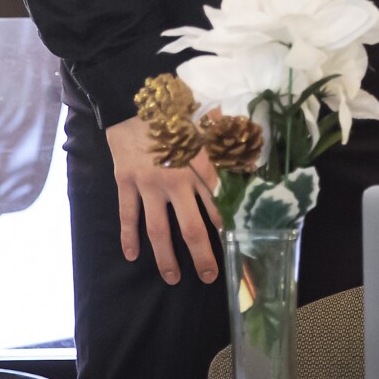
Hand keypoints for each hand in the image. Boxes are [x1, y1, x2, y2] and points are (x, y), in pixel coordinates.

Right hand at [106, 114, 222, 284]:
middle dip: (201, 256)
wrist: (135, 101)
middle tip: (208, 277)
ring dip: (165, 257)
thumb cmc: (177, 114)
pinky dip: (128, 237)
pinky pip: (128, 216)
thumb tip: (252, 163)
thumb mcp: (209, 128)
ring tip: (172, 278)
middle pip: (191, 228)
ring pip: (158, 230)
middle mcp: (176, 182)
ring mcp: (148, 186)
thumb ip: (227, 149)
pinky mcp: (126, 183)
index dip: (228, 229)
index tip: (235, 247)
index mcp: (201, 168)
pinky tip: (131, 256)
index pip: (219, 207)